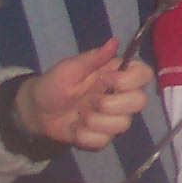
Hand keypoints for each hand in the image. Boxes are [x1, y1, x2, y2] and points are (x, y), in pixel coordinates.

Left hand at [20, 41, 152, 150]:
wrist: (36, 111)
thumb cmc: (55, 84)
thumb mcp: (70, 68)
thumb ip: (93, 58)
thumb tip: (114, 41)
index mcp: (118, 75)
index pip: (145, 75)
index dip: (129, 80)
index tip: (105, 79)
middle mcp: (122, 96)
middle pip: (140, 102)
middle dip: (110, 104)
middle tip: (89, 100)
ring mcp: (114, 118)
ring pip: (122, 124)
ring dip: (94, 121)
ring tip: (79, 115)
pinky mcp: (103, 137)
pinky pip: (104, 141)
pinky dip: (84, 136)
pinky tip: (75, 128)